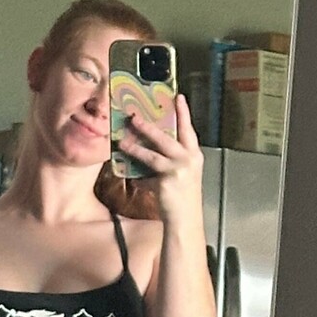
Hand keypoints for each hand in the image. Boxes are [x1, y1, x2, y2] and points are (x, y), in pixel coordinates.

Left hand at [115, 92, 203, 225]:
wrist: (186, 220)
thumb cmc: (183, 196)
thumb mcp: (183, 173)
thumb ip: (171, 160)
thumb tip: (150, 149)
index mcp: (194, 155)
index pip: (188, 129)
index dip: (183, 113)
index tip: (178, 97)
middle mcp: (188, 160)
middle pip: (165, 138)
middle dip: (148, 127)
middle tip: (134, 117)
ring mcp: (178, 171)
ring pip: (151, 155)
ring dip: (135, 148)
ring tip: (122, 142)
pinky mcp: (165, 183)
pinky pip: (145, 176)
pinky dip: (137, 177)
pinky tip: (128, 175)